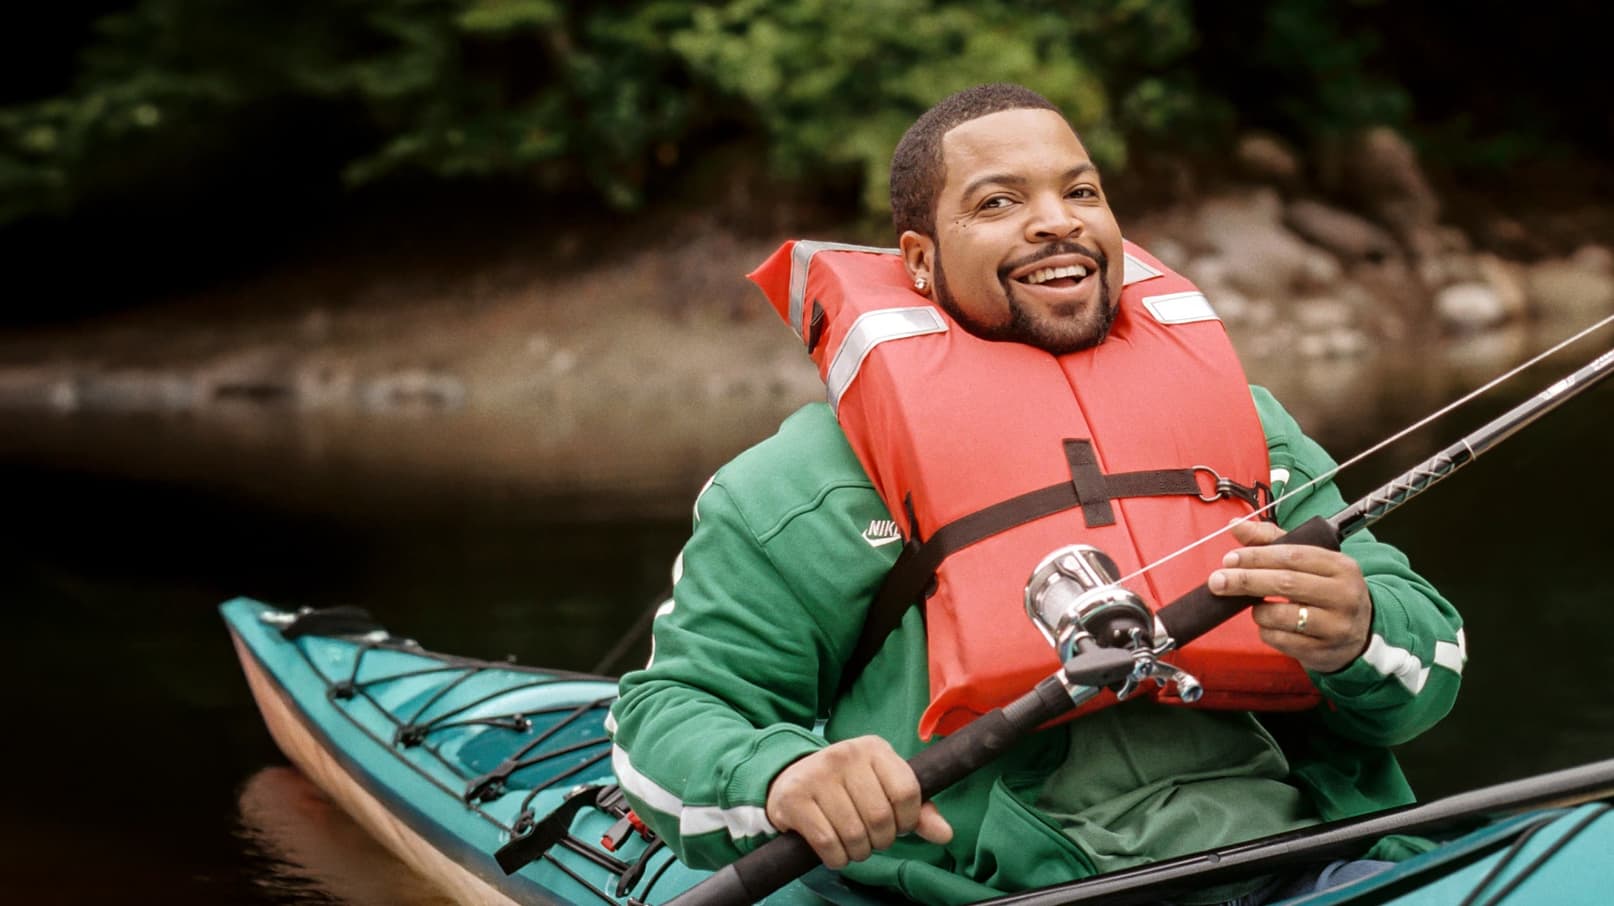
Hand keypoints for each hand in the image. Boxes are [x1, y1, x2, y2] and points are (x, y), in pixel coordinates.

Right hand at [765, 735, 952, 868]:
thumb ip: (917, 810)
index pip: (907, 791)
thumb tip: (945, 834)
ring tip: (853, 845)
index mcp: (874, 748)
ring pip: (854, 834)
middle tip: (871, 838)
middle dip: (881, 840)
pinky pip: (828, 843)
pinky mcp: (794, 798)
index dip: (907, 820)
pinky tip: (835, 850)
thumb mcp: (883, 788)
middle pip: (881, 818)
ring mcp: (817, 774)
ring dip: (858, 852)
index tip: (897, 826)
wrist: (791, 779)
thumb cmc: (847, 787)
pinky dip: (837, 858)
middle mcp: (845, 754)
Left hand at [1208, 520, 1372, 673]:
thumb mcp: (1308, 561)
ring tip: (1254, 605)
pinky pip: (1281, 641)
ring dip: (1257, 610)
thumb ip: (1271, 541)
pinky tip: (1269, 624)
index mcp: (1341, 566)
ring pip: (1282, 616)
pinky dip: (1266, 631)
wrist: (1358, 634)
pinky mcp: (1323, 651)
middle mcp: (1344, 595)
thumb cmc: (1324, 590)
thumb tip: (1235, 526)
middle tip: (1218, 580)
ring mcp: (1336, 626)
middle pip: (1286, 584)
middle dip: (1246, 580)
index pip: (1292, 556)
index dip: (1257, 556)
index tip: (1229, 559)